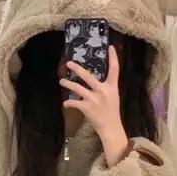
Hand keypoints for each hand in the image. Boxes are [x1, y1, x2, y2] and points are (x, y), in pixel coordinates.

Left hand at [61, 46, 128, 166]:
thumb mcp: (113, 97)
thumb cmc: (111, 112)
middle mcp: (102, 91)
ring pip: (77, 88)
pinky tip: (65, 103)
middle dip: (77, 69)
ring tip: (61, 82)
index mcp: (111, 87)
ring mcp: (94, 99)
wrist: (110, 128)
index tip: (111, 47)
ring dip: (68, 85)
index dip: (113, 58)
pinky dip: (68, 103)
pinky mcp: (87, 108)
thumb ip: (106, 87)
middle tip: (69, 63)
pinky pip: (74, 102)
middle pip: (88, 76)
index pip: (114, 69)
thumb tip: (95, 80)